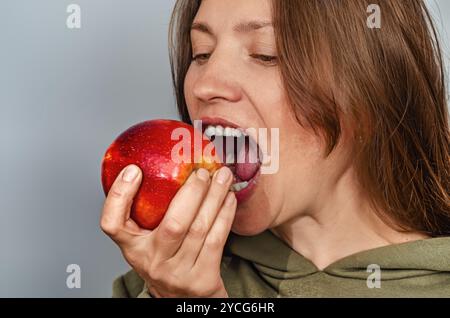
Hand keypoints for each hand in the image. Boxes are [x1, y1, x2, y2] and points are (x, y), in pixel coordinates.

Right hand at [100, 164, 235, 296]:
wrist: (184, 300)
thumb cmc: (166, 261)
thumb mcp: (148, 241)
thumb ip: (146, 214)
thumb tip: (159, 167)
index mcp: (133, 249)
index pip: (112, 224)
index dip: (119, 196)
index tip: (134, 171)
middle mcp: (152, 262)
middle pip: (173, 224)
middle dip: (193, 192)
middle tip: (202, 171)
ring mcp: (178, 273)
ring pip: (200, 228)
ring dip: (215, 197)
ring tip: (223, 177)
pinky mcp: (202, 279)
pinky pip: (217, 239)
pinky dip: (225, 214)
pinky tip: (229, 199)